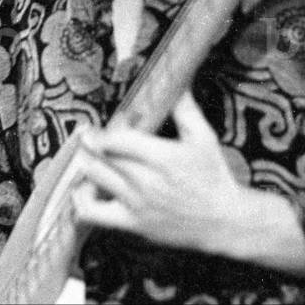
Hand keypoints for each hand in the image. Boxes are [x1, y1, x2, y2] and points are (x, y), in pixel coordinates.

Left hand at [72, 90, 248, 256]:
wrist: (224, 221)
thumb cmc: (213, 176)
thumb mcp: (204, 137)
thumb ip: (185, 107)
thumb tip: (176, 80)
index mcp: (162, 157)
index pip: (117, 139)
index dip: (105, 130)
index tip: (104, 126)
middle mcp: (146, 181)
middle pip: (102, 157)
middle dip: (89, 142)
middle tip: (86, 135)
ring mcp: (137, 204)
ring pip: (93, 179)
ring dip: (84, 165)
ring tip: (86, 157)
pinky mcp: (132, 224)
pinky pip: (92, 213)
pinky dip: (81, 199)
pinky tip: (86, 189)